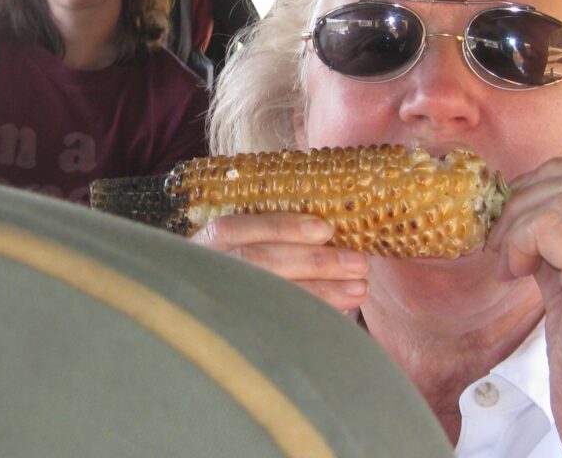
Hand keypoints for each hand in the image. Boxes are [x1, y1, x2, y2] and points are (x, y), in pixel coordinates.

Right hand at [191, 213, 369, 312]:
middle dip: (314, 262)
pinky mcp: (233, 335)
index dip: (281, 227)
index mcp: (206, 242)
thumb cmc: (243, 267)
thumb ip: (273, 236)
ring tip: (359, 290)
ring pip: (269, 296)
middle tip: (359, 264)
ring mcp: (217, 304)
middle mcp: (206, 271)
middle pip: (259, 263)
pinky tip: (340, 317)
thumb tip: (329, 230)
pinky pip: (273, 327)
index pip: (237, 228)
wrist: (202, 325)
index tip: (324, 229)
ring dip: (321, 292)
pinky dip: (310, 317)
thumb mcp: (243, 244)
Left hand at [486, 156, 561, 457]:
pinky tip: (514, 273)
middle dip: (529, 197)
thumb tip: (527, 196)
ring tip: (509, 262)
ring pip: (559, 197)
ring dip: (517, 223)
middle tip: (504, 238)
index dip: (554, 182)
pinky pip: (547, 224)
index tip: (524, 216)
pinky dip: (517, 240)